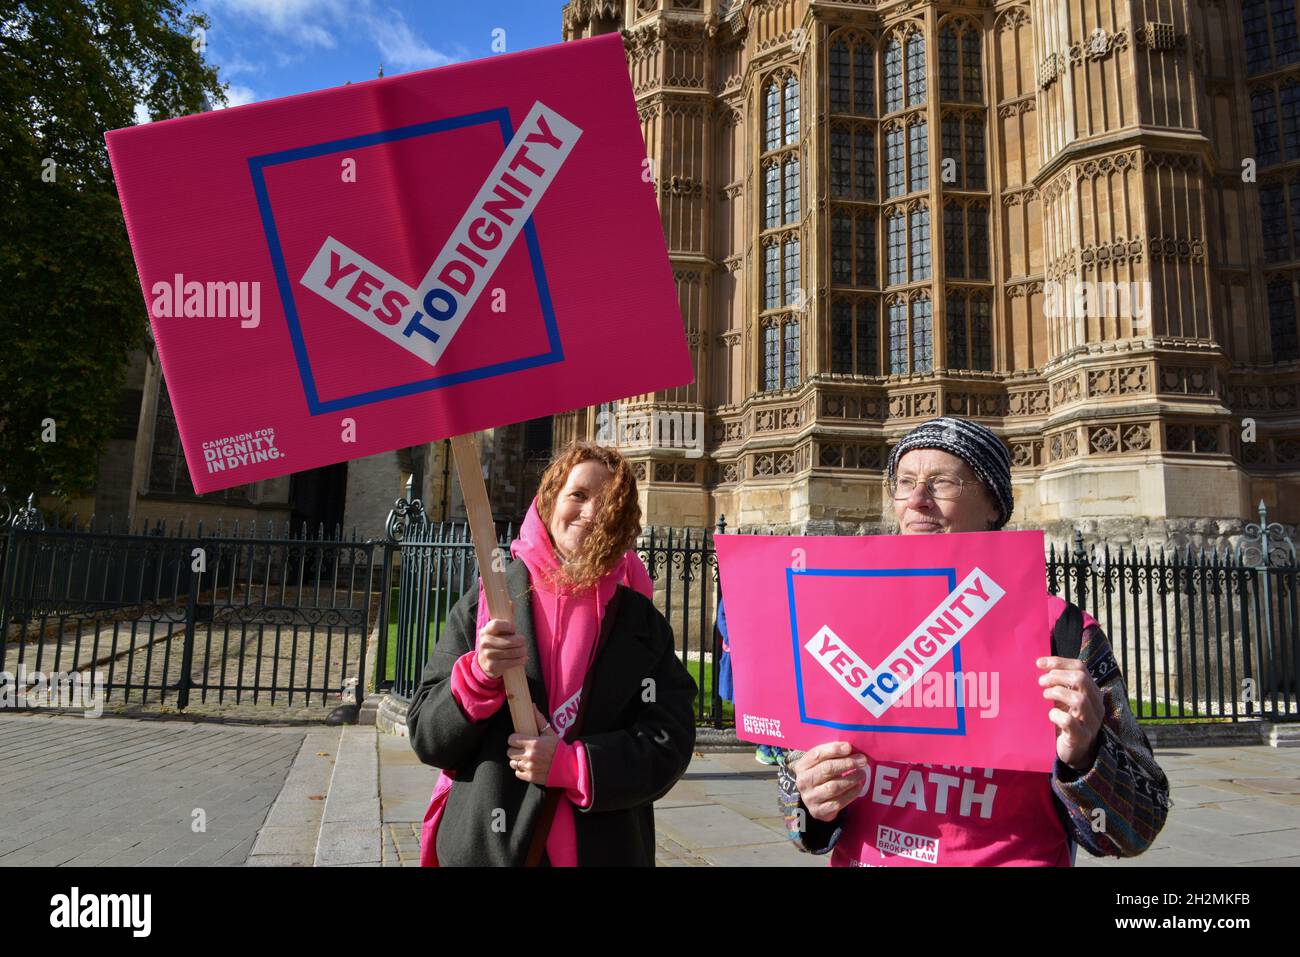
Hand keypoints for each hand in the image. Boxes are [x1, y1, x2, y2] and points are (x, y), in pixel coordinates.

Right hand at [476, 618, 525, 680]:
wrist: (485, 664)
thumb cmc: (497, 642)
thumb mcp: (499, 630)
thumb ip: (507, 617)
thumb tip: (510, 602)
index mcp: (486, 630)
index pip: (496, 624)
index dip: (508, 626)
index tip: (513, 629)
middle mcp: (484, 642)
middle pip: (508, 641)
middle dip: (520, 642)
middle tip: (523, 642)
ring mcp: (487, 654)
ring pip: (511, 652)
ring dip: (522, 652)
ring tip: (524, 651)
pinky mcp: (492, 666)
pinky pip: (510, 662)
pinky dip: (520, 660)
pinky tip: (523, 658)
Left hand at [506, 704, 559, 783]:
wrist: (569, 766)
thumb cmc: (559, 748)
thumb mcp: (550, 733)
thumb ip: (539, 720)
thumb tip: (532, 706)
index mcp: (533, 743)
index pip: (511, 739)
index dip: (514, 739)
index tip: (518, 740)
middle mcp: (529, 755)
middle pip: (510, 752)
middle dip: (514, 750)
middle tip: (521, 749)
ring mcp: (529, 767)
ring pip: (512, 763)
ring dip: (517, 760)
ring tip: (525, 758)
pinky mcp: (530, 777)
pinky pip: (517, 773)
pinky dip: (521, 770)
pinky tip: (528, 766)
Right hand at [791, 742, 867, 822]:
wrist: (813, 799)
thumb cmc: (820, 775)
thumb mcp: (819, 763)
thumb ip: (831, 754)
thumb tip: (849, 748)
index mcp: (802, 766)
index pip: (817, 755)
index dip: (834, 750)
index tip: (849, 747)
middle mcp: (803, 782)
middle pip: (827, 769)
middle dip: (847, 763)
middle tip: (862, 760)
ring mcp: (810, 798)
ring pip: (834, 787)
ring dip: (851, 779)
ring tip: (862, 774)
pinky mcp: (818, 811)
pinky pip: (838, 802)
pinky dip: (851, 794)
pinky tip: (858, 787)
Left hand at [1038, 656, 1103, 771]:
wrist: (1074, 752)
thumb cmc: (1067, 721)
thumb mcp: (1065, 699)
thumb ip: (1059, 683)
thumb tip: (1041, 664)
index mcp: (1092, 693)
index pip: (1081, 668)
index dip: (1059, 662)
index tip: (1039, 663)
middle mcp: (1096, 706)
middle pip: (1081, 679)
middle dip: (1057, 676)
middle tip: (1041, 681)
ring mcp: (1091, 722)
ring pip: (1079, 699)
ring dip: (1057, 693)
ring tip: (1045, 695)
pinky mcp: (1081, 737)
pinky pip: (1069, 722)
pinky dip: (1056, 715)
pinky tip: (1051, 715)